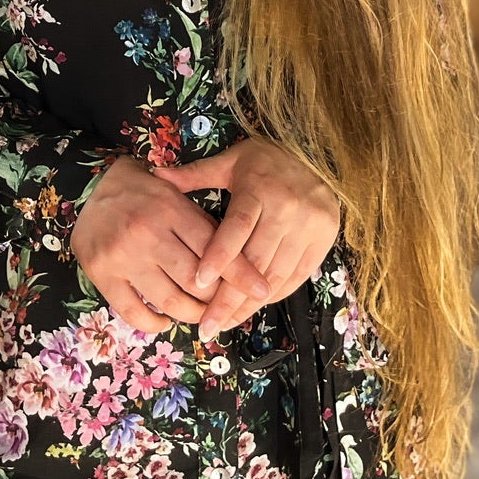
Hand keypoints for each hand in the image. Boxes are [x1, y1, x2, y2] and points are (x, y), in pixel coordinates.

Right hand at [71, 156, 269, 337]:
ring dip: (192, 314)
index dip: (240, 273)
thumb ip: (201, 223)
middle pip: (195, 280)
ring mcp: (124, 257)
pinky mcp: (103, 276)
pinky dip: (155, 324)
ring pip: (169, 301)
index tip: (262, 291)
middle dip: (217, 299)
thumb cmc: (143, 191)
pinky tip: (166, 320)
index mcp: (170, 208)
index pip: (214, 247)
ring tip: (200, 315)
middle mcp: (148, 233)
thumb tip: (240, 259)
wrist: (91, 186)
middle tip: (227, 306)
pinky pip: (135, 312)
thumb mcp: (176, 194)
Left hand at [151, 139, 340, 339]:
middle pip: (255, 262)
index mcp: (259, 188)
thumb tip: (155, 174)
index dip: (218, 256)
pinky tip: (254, 307)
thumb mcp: (230, 161)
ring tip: (225, 323)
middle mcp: (287, 208)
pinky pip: (297, 276)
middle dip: (229, 298)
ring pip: (275, 275)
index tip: (198, 282)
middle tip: (207, 325)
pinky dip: (274, 295)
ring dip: (250, 304)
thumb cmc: (266, 160)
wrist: (317, 153)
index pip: (237, 228)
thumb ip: (195, 174)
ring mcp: (309, 226)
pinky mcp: (323, 240)